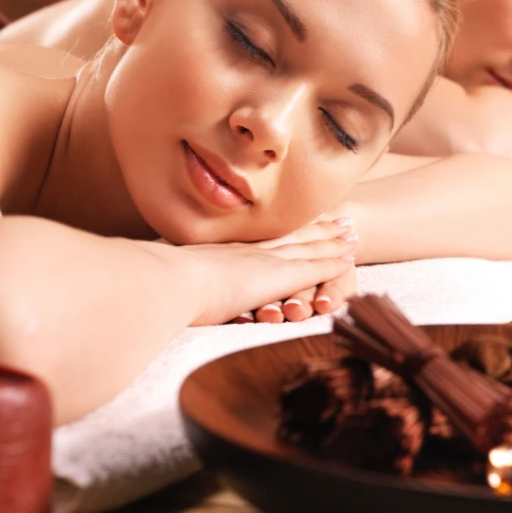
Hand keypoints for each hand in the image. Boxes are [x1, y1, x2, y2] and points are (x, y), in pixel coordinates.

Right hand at [182, 220, 356, 325]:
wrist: (167, 282)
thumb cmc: (159, 284)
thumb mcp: (171, 278)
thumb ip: (179, 283)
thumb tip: (166, 291)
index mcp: (225, 253)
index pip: (262, 241)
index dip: (279, 233)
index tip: (296, 224)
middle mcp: (249, 251)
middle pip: (290, 237)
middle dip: (315, 230)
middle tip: (338, 221)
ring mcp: (264, 261)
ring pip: (307, 248)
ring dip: (331, 242)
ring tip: (352, 235)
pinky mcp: (278, 275)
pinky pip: (313, 267)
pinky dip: (332, 263)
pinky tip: (349, 259)